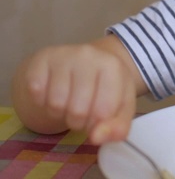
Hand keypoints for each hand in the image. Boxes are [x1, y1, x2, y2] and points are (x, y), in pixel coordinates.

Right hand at [13, 41, 137, 144]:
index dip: (98, 125)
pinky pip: (36, 93)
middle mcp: (87, 55)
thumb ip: (118, 127)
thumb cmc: (104, 88)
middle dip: (78, 122)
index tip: (98, 119)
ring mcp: (62, 55)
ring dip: (60, 113)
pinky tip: (52, 94)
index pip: (103, 111)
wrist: (82, 64)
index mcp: (112, 66)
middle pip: (77, 110)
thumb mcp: (121, 106)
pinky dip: (42, 102)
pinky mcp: (40, 59)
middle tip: (82, 114)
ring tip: (68, 104)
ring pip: (55, 103)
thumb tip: (97, 138)